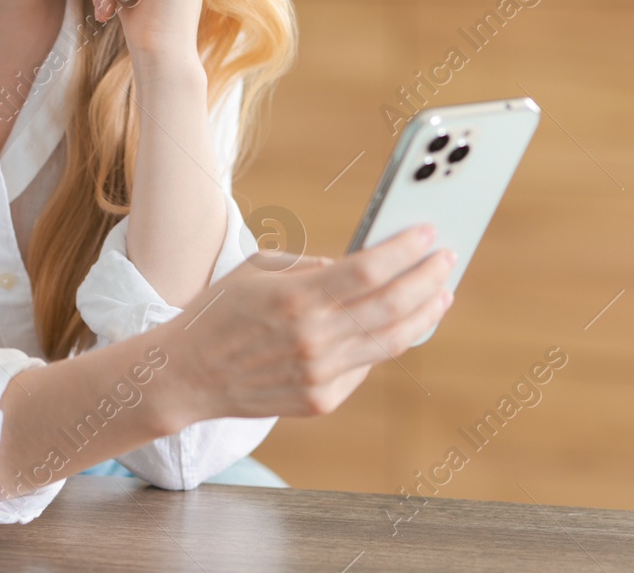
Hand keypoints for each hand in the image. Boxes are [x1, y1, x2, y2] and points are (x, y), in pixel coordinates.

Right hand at [149, 224, 455, 428]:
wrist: (187, 374)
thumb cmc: (220, 312)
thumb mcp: (258, 269)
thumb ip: (310, 266)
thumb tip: (358, 267)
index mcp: (295, 297)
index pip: (368, 270)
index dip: (405, 250)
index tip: (428, 233)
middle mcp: (313, 337)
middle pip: (391, 306)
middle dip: (427, 278)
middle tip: (446, 259)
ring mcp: (319, 373)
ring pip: (390, 341)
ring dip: (423, 314)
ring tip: (439, 293)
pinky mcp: (320, 400)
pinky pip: (364, 366)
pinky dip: (384, 342)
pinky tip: (397, 325)